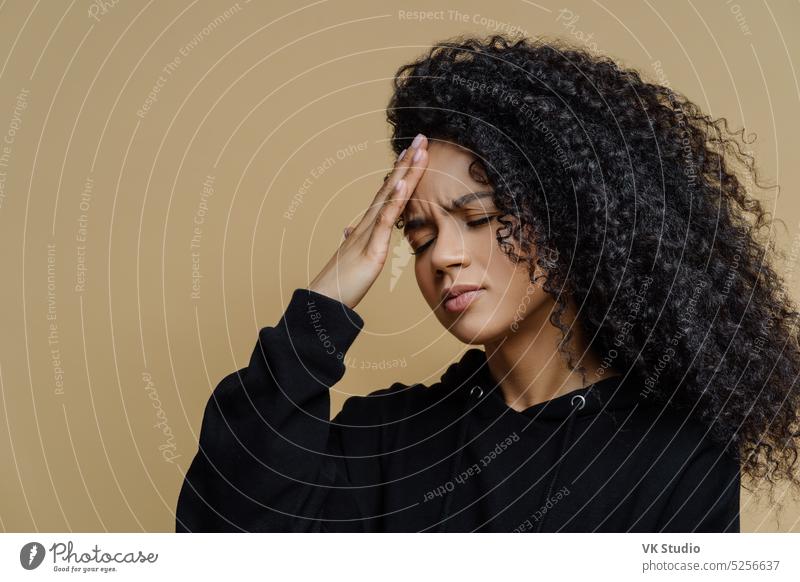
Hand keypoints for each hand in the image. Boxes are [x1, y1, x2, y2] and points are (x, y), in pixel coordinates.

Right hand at [308, 134, 428, 309]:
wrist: (325, 302)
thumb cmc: (339, 284)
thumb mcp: (352, 259)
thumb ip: (353, 242)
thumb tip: (349, 229)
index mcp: (367, 227)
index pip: (388, 194)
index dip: (401, 172)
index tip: (414, 153)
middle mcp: (367, 224)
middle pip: (390, 187)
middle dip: (407, 162)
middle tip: (422, 138)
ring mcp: (369, 234)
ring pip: (390, 197)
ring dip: (405, 173)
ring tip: (418, 150)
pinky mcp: (371, 249)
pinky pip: (384, 222)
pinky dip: (393, 201)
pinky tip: (401, 183)